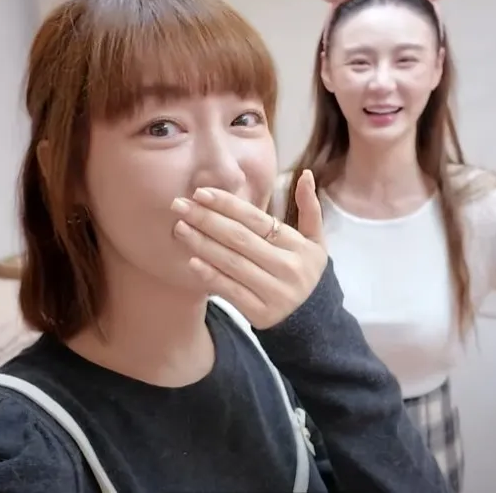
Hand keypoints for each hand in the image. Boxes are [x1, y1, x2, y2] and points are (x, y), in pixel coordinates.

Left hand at [170, 170, 326, 328]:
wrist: (314, 321)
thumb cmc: (305, 272)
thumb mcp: (315, 241)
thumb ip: (310, 208)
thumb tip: (305, 173)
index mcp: (297, 245)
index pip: (257, 220)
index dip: (228, 204)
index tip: (201, 193)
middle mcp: (287, 266)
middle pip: (240, 238)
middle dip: (206, 219)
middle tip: (179, 205)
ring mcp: (274, 291)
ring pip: (232, 263)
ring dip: (202, 244)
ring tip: (180, 228)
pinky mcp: (261, 312)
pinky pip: (231, 290)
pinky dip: (210, 275)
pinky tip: (192, 262)